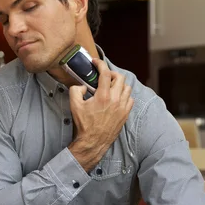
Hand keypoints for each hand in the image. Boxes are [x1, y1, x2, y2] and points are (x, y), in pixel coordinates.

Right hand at [68, 58, 133, 172]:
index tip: (96, 62)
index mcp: (103, 95)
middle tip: (104, 77)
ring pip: (127, 88)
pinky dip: (125, 96)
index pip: (105, 73)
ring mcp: (122, 107)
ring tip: (111, 88)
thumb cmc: (84, 125)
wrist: (93, 142)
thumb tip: (82, 86)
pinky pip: (130, 100)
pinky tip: (117, 99)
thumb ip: (76, 90)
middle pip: (120, 77)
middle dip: (111, 74)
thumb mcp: (74, 105)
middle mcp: (115, 100)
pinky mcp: (125, 115)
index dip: (100, 64)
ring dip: (119, 85)